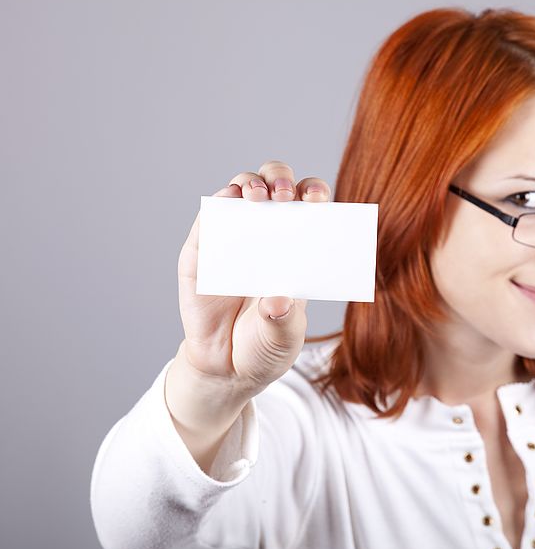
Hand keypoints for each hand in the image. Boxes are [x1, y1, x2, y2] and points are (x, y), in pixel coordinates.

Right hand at [176, 160, 330, 392]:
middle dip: (281, 179)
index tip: (318, 199)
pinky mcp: (202, 249)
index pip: (310, 206)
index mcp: (299, 248)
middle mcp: (268, 233)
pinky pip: (209, 218)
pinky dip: (217, 204)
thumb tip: (278, 303)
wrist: (226, 368)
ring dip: (250, 183)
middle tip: (284, 195)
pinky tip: (226, 202)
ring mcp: (234, 237)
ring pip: (242, 190)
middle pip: (276, 186)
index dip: (315, 193)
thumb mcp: (283, 339)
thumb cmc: (265, 345)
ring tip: (257, 196)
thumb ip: (283, 322)